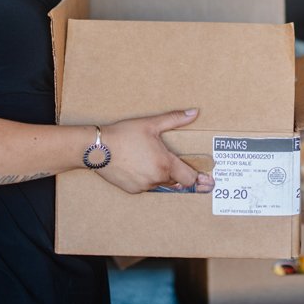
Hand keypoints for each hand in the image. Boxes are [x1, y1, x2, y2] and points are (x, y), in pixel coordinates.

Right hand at [94, 109, 214, 194]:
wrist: (97, 148)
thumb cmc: (124, 134)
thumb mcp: (151, 124)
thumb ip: (175, 119)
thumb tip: (194, 112)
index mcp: (165, 164)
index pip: (189, 179)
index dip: (197, 177)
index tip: (206, 180)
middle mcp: (156, 178)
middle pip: (175, 181)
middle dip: (175, 172)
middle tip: (169, 160)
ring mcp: (144, 186)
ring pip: (160, 183)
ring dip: (159, 175)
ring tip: (148, 158)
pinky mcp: (132, 190)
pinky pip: (146, 186)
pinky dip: (146, 178)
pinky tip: (137, 165)